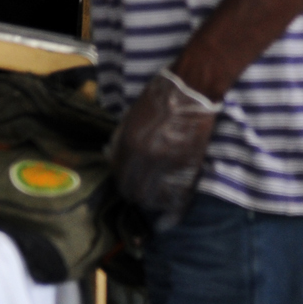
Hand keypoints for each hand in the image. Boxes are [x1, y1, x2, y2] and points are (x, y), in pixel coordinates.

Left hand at [111, 68, 222, 232]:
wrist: (193, 87)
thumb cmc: (161, 96)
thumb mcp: (132, 115)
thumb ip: (120, 139)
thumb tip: (110, 157)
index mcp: (128, 144)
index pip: (120, 178)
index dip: (124, 184)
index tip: (129, 185)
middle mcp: (146, 157)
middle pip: (135, 192)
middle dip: (137, 195)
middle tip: (142, 194)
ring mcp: (169, 162)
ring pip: (155, 198)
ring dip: (154, 203)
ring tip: (157, 201)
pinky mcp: (190, 164)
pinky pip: (178, 196)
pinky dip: (173, 209)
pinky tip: (170, 216)